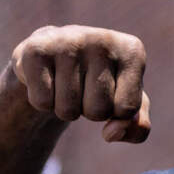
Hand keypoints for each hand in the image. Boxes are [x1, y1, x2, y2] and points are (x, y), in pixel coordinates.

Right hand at [7, 24, 151, 141]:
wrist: (53, 56)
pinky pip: (42, 102)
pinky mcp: (36, 50)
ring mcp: (69, 41)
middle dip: (88, 110)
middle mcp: (103, 39)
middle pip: (98, 111)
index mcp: (132, 51)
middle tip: (82, 87)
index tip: (109, 91)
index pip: (127, 110)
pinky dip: (42, 102)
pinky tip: (46, 79)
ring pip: (68, 110)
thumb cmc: (96, 81)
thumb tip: (111, 133)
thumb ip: (137, 127)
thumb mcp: (126, 104)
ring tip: (64, 83)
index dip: (115, 113)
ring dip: (65, 108)